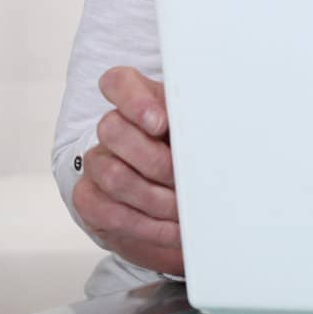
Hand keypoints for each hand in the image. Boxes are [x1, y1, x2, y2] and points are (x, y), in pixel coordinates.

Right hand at [72, 66, 183, 275]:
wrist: (177, 203)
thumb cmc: (194, 156)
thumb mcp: (203, 135)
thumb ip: (202, 125)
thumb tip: (223, 128)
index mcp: (142, 101)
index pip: (119, 83)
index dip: (134, 100)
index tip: (160, 122)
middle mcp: (113, 128)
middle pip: (112, 129)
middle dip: (156, 160)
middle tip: (186, 179)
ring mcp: (97, 162)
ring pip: (112, 174)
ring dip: (155, 198)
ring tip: (185, 210)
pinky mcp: (89, 198)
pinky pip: (108, 211)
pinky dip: (145, 225)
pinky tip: (172, 230)